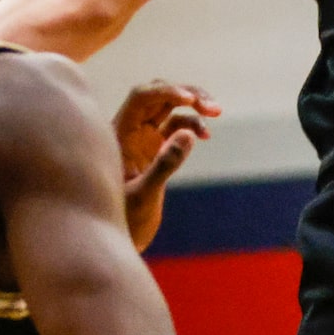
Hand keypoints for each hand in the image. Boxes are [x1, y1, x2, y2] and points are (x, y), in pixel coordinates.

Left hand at [114, 80, 219, 250]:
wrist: (116, 243)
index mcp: (119, 135)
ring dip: (194, 105)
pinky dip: (193, 124)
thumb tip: (189, 134)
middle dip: (186, 93)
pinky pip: (176, 125)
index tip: (191, 99)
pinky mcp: (154, 150)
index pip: (141, 98)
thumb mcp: (144, 195)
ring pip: (169, 106)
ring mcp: (142, 139)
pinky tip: (205, 135)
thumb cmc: (122, 223)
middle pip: (158, 94)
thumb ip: (165, 164)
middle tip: (212, 107)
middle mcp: (130, 132)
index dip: (166, 91)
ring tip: (216, 112)